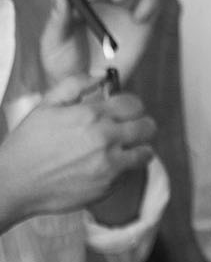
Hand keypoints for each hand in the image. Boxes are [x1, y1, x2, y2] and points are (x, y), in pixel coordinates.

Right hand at [0, 75, 155, 230]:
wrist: (13, 183)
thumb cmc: (27, 145)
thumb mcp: (46, 106)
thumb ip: (76, 85)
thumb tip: (101, 75)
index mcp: (91, 115)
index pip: (134, 104)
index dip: (131, 106)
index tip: (125, 111)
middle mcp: (105, 138)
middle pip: (147, 126)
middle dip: (140, 124)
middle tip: (128, 129)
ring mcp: (109, 163)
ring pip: (146, 151)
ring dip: (138, 148)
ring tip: (123, 149)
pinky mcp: (109, 185)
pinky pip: (132, 173)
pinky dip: (125, 168)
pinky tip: (107, 166)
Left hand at [39, 0, 159, 86]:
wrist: (89, 89)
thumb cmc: (66, 65)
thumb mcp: (54, 43)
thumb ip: (58, 20)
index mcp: (78, 3)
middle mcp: (103, 1)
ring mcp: (125, 10)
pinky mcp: (145, 22)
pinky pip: (152, 3)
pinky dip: (148, 4)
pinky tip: (137, 17)